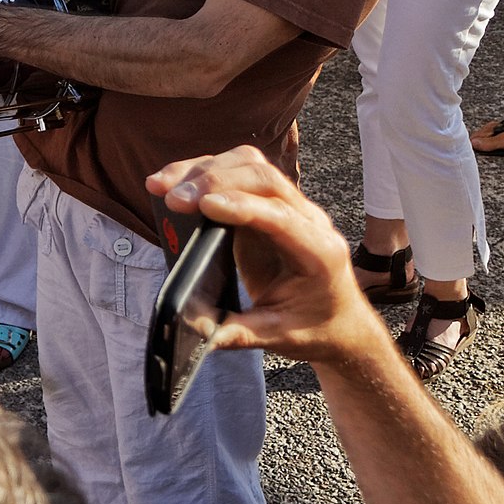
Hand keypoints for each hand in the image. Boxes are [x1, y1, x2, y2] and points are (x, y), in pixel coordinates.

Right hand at [143, 146, 392, 368]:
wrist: (339, 321)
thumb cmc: (316, 328)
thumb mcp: (280, 336)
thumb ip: (238, 333)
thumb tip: (196, 330)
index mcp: (319, 252)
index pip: (279, 216)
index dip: (240, 206)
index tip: (202, 206)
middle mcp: (309, 220)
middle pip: (263, 179)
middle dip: (214, 181)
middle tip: (173, 198)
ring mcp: (290, 207)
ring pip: (250, 166)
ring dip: (205, 169)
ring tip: (163, 185)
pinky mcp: (268, 204)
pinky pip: (239, 174)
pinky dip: (206, 172)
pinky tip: (178, 183)